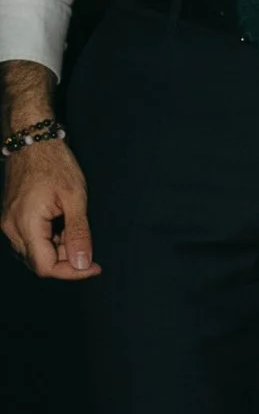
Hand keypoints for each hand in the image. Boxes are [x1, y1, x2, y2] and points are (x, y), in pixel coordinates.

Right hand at [1, 135, 97, 279]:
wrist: (33, 141)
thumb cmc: (55, 163)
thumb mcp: (75, 198)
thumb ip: (78, 233)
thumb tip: (82, 263)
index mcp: (25, 224)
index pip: (45, 267)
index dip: (72, 272)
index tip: (95, 266)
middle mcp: (11, 228)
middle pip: (39, 263)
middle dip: (66, 260)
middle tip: (87, 243)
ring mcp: (9, 223)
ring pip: (34, 254)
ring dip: (59, 251)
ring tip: (74, 228)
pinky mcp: (12, 218)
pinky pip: (30, 241)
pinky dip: (50, 241)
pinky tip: (63, 225)